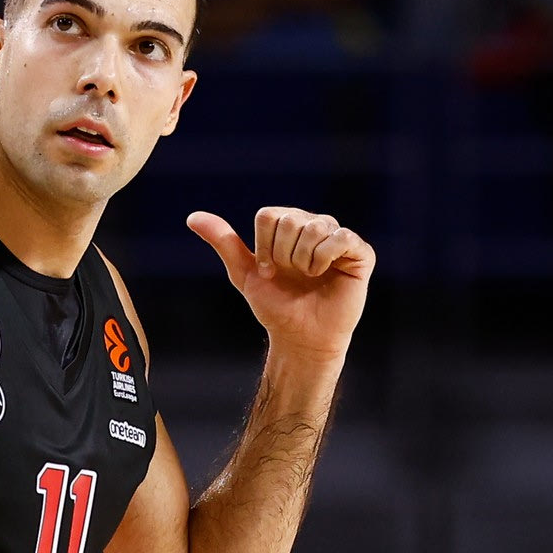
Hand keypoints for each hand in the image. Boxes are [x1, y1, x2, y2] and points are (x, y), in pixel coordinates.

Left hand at [187, 208, 374, 359]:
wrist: (301, 336)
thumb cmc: (276, 304)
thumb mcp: (244, 273)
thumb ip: (223, 242)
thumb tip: (192, 217)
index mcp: (287, 224)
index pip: (268, 216)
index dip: (263, 248)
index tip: (268, 271)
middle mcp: (313, 224)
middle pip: (289, 221)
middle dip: (282, 256)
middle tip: (290, 275)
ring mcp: (337, 237)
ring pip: (313, 228)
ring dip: (303, 261)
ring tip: (308, 277)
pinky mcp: (359, 252)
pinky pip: (340, 238)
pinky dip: (325, 258)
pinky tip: (325, 273)